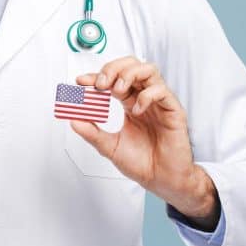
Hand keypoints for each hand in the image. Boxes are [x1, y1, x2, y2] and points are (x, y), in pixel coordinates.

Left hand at [69, 56, 219, 229]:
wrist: (161, 180)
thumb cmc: (142, 162)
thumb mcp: (109, 146)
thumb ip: (91, 132)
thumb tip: (73, 119)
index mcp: (130, 102)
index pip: (113, 79)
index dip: (96, 76)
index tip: (81, 82)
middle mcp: (144, 98)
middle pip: (131, 66)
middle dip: (112, 69)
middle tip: (100, 83)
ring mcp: (159, 102)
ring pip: (148, 70)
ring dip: (129, 75)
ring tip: (117, 90)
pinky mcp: (173, 110)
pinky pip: (162, 91)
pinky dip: (146, 95)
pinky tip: (137, 110)